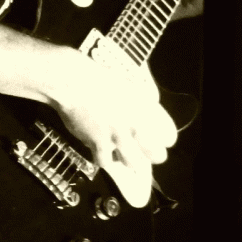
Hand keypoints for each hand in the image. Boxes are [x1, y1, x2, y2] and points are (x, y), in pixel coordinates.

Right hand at [51, 50, 176, 207]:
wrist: (73, 82)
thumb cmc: (97, 78)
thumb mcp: (127, 86)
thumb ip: (138, 102)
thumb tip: (141, 110)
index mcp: (146, 109)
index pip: (168, 135)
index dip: (165, 140)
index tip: (162, 141)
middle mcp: (136, 125)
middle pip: (155, 154)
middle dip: (153, 157)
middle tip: (149, 156)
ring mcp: (118, 136)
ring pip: (133, 162)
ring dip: (130, 162)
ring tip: (127, 161)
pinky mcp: (98, 143)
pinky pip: (105, 161)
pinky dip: (104, 161)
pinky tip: (101, 157)